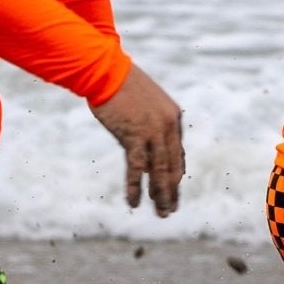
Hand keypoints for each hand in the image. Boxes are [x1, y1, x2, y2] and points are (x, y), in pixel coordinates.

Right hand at [93, 64, 184, 215]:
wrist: (105, 70)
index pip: (178, 153)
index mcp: (173, 117)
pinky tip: (134, 202)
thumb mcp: (143, 105)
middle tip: (170, 209)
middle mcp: (168, 126)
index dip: (175, 174)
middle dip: (172, 190)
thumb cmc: (120, 85)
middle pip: (174, 165)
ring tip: (161, 213)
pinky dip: (136, 187)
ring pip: (160, 171)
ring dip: (160, 195)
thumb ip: (149, 125)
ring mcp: (153, 131)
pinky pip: (138, 168)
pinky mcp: (134, 135)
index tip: (174, 189)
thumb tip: (146, 148)